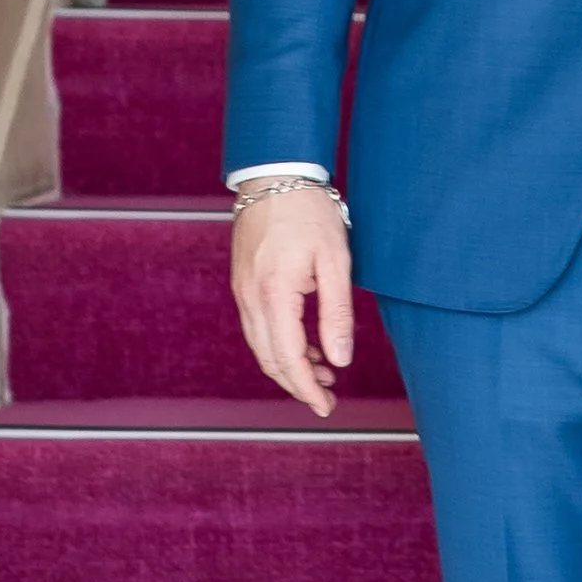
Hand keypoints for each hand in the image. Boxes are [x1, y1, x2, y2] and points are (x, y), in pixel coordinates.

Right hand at [232, 186, 354, 417]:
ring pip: (260, 345)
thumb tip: (340, 359)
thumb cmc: (309, 212)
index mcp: (274, 293)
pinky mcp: (242, 282)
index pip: (288, 357)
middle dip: (297, 384)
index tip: (326, 406)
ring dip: (288, 366)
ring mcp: (241, 290)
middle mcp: (250, 297)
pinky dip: (278, 344)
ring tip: (324, 373)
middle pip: (269, 359)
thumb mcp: (336, 261)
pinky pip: (257, 326)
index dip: (307, 388)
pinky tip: (305, 345)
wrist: (274, 175)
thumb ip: (337, 313)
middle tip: (327, 398)